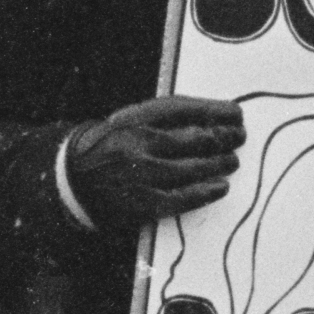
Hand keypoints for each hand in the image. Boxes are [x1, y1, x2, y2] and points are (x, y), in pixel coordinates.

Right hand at [62, 96, 245, 228]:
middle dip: (223, 138)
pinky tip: (220, 187)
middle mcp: (138, 144)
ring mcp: (140, 175)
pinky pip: (182, 198)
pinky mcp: (142, 203)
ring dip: (219, 164)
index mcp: (135, 119)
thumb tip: (214, 119)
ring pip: (192, 169)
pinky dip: (205, 192)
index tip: (236, 113)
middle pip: (194, 139)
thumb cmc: (113, 147)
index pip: (185, 110)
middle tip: (239, 138)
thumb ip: (166, 119)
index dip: (215, 111)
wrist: (74, 180)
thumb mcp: (131, 121)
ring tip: (232, 161)